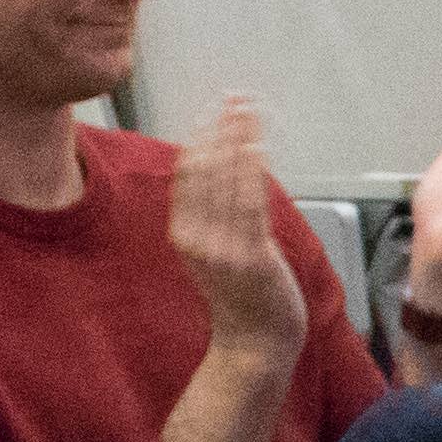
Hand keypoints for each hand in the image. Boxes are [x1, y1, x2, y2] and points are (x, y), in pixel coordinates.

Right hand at [166, 99, 307, 360]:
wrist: (254, 344)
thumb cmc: (241, 296)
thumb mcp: (216, 251)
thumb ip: (214, 216)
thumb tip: (223, 170)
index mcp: (184, 234)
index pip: (187, 175)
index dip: (200, 137)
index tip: (212, 110)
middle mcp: (196, 238)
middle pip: (205, 170)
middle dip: (220, 129)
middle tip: (234, 97)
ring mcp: (222, 247)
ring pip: (227, 180)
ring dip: (239, 139)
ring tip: (248, 109)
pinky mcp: (250, 256)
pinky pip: (249, 203)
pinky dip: (251, 170)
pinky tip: (257, 145)